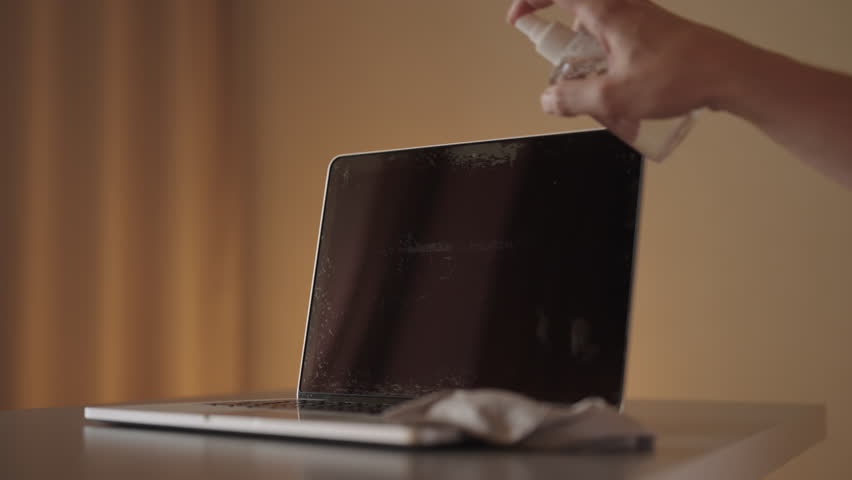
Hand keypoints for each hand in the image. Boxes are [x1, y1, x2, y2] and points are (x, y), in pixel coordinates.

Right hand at [508, 0, 749, 138]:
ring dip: (590, 63)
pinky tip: (624, 100)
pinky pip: (619, 45)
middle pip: (578, 14)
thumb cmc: (680, 75)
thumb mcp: (615, 96)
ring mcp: (642, 20)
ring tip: (602, 98)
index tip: (518, 19)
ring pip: (600, 34)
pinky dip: (610, 68)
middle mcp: (624, 9)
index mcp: (608, 13)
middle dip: (565, 46)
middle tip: (564, 75)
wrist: (731, 74)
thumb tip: (548, 100)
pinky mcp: (655, 34)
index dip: (531, 0)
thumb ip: (573, 99)